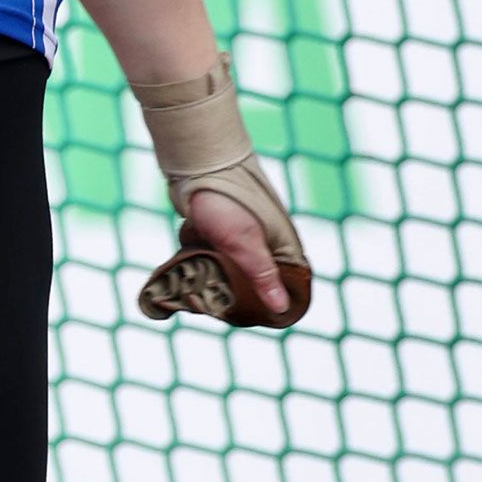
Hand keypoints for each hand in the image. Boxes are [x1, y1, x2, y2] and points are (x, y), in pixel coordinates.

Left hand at [178, 184, 288, 317]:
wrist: (196, 163)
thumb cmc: (223, 201)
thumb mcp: (243, 242)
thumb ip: (262, 273)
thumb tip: (282, 308)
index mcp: (283, 246)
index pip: (289, 286)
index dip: (274, 304)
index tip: (253, 318)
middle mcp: (267, 243)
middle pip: (259, 281)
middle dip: (240, 296)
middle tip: (218, 308)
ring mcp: (244, 237)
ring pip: (235, 272)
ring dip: (219, 283)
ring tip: (201, 296)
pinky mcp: (222, 233)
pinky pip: (217, 259)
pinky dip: (206, 267)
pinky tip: (192, 276)